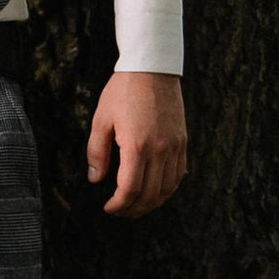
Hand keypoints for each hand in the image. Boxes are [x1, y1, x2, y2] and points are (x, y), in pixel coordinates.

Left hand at [87, 70, 187, 217]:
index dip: (118, 205)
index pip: (130, 189)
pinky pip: (178, 174)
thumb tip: (95, 179)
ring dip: (151, 203)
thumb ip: (96, 152)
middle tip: (119, 212)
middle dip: (133, 209)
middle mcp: (160, 150)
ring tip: (136, 206)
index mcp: (137, 146)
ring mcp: (174, 146)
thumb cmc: (123, 91)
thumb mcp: (101, 119)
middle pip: (149, 194)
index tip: (108, 208)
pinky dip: (167, 189)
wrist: (152, 67)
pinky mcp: (182, 141)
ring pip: (167, 189)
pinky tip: (155, 191)